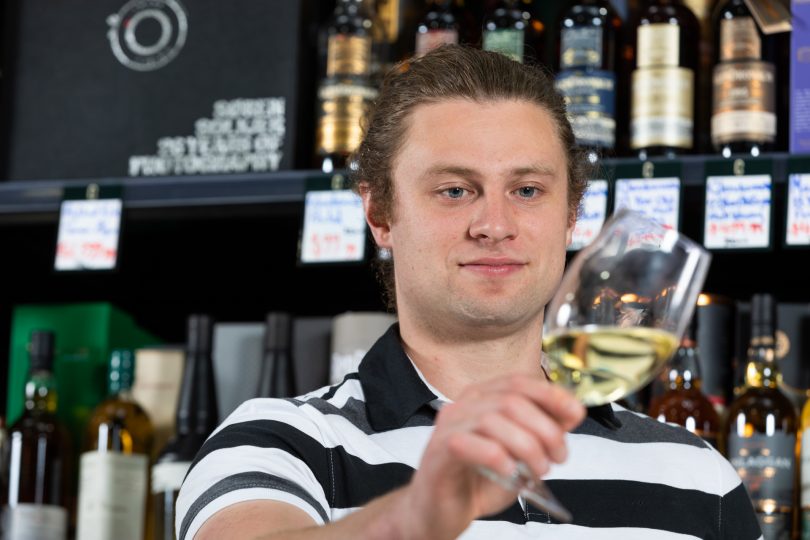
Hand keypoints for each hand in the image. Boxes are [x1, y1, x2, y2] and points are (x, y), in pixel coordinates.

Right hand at [400, 374, 585, 538]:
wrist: (440, 511)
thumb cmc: (478, 480)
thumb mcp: (521, 454)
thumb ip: (544, 431)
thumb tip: (573, 411)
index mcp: (483, 398)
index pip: (518, 382)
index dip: (550, 395)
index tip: (574, 414)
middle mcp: (464, 405)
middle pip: (511, 400)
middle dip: (545, 430)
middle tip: (558, 457)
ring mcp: (449, 426)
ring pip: (494, 420)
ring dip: (527, 446)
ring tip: (538, 469)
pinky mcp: (438, 451)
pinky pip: (470, 443)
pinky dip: (498, 457)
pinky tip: (509, 472)